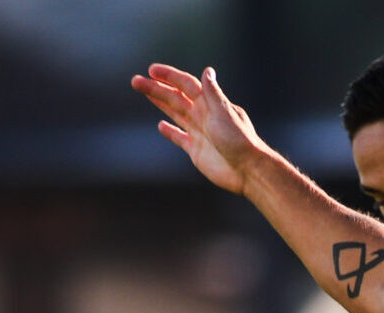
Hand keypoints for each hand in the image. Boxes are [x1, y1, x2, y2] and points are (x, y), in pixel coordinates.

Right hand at [130, 63, 263, 193]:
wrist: (247, 170)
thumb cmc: (240, 140)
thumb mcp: (225, 113)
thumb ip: (214, 94)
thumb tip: (207, 70)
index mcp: (210, 104)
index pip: (186, 85)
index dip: (169, 77)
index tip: (151, 70)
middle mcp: (203, 115)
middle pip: (175, 97)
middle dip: (156, 88)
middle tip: (135, 81)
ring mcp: (199, 132)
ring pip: (174, 113)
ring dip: (159, 103)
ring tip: (144, 92)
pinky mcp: (196, 150)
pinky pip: (180, 137)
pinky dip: (170, 131)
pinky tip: (161, 126)